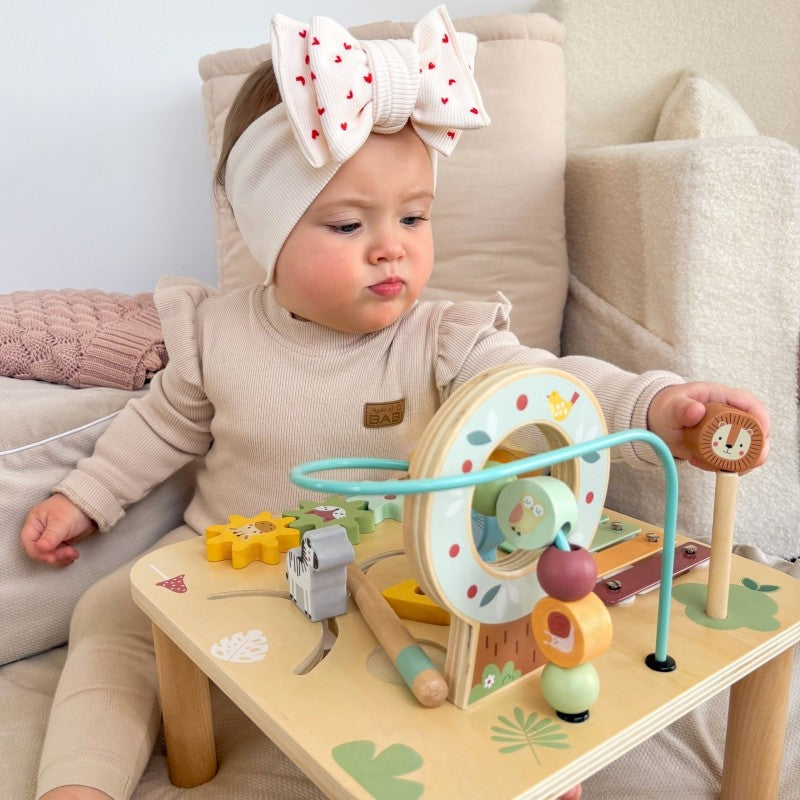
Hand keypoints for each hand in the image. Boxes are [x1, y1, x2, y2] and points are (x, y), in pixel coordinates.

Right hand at [20, 493, 96, 567]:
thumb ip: (51, 536)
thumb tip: (40, 548)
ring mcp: (49, 538)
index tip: (53, 557)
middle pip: (38, 551)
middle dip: (53, 556)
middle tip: (68, 554)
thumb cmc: (73, 508)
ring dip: (60, 559)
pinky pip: (57, 555)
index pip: (29, 543)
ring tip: (74, 554)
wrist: (91, 505)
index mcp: (34, 523)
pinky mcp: (59, 542)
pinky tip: (73, 555)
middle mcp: (39, 531)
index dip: (39, 553)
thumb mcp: (61, 522)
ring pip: (48, 555)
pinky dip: (64, 558)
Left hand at [647, 382, 769, 468]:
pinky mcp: (720, 447)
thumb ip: (681, 408)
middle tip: (745, 464)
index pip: (750, 404)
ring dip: (737, 462)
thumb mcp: (670, 407)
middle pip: (756, 430)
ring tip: (710, 465)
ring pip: (746, 448)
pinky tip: (697, 462)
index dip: (761, 420)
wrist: (658, 422)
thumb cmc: (667, 408)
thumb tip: (697, 411)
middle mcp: (730, 414)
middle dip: (757, 449)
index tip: (762, 436)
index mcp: (722, 397)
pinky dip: (719, 466)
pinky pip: (730, 460)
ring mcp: (727, 432)